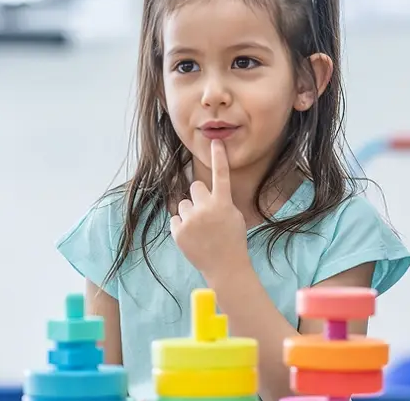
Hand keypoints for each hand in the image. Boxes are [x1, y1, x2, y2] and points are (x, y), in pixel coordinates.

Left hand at [169, 139, 248, 279]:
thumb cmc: (232, 240)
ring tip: (201, 230)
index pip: (220, 175)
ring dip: (190, 213)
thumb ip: (220, 201)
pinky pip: (175, 219)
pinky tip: (193, 237)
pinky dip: (182, 227)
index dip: (219, 157)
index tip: (215, 141)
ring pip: (183, 204)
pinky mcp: (179, 231)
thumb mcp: (233, 216)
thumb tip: (205, 192)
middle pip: (195, 187)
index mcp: (223, 203)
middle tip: (206, 214)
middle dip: (199, 197)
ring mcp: (191, 220)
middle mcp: (206, 208)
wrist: (225, 267)